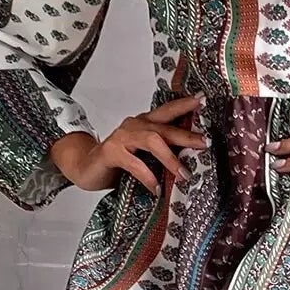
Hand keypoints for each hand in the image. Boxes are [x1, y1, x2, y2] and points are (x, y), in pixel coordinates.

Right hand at [48, 94, 207, 195]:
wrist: (85, 167)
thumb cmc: (117, 163)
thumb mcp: (143, 156)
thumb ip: (160, 154)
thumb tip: (190, 163)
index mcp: (143, 123)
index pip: (167, 111)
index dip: (184, 105)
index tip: (202, 101)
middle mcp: (134, 126)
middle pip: (164, 127)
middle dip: (186, 136)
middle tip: (204, 143)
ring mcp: (122, 138)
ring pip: (152, 141)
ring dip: (170, 158)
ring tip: (184, 174)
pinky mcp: (111, 152)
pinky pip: (134, 163)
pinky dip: (148, 176)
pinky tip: (157, 188)